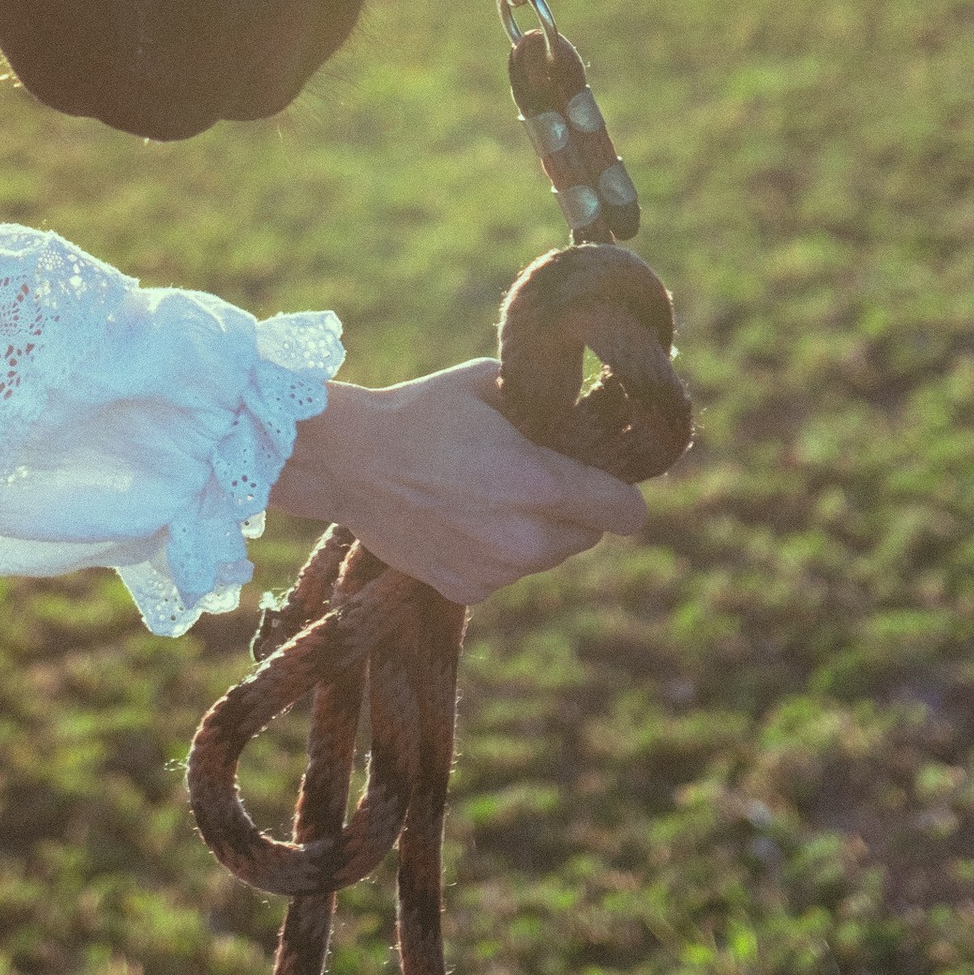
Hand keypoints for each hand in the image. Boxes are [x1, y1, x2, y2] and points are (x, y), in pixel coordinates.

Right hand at [267, 357, 647, 602]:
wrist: (348, 462)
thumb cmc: (420, 412)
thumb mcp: (491, 385)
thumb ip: (546, 405)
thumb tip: (584, 413)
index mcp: (538, 483)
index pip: (625, 511)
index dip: (624, 495)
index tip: (611, 483)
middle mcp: (524, 537)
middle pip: (588, 536)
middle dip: (575, 509)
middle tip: (536, 477)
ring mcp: (495, 570)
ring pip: (548, 556)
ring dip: (537, 531)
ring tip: (490, 494)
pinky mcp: (468, 589)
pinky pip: (507, 573)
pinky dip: (498, 552)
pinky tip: (462, 518)